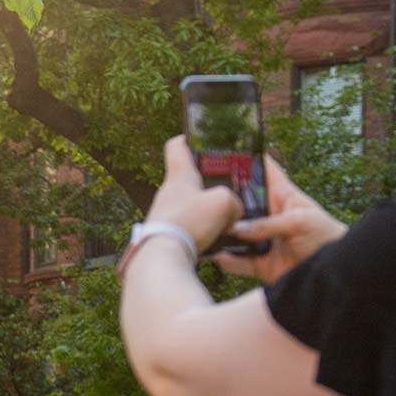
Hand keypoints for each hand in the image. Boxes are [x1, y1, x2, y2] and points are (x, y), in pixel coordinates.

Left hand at [145, 136, 244, 254]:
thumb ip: (233, 201)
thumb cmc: (189, 222)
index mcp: (179, 175)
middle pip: (187, 178)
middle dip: (208, 182)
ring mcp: (164, 213)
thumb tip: (232, 213)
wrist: (162, 257)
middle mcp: (168, 192)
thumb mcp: (224, 203)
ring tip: (226, 217)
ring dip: (205, 209)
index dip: (188, 139)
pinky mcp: (164, 234)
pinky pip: (187, 225)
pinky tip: (214, 237)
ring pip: (189, 204)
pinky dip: (200, 228)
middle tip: (228, 187)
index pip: (177, 146)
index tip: (198, 139)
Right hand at [212, 154, 345, 283]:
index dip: (248, 159)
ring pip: (234, 233)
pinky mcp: (259, 262)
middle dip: (224, 199)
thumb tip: (236, 229)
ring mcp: (262, 239)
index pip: (265, 171)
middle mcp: (268, 215)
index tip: (226, 151)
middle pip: (241, 202)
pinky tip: (216, 256)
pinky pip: (237, 261)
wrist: (334, 272)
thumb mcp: (299, 221)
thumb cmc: (326, 237)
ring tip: (204, 228)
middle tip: (201, 194)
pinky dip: (226, 260)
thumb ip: (267, 223)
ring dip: (221, 232)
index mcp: (282, 196)